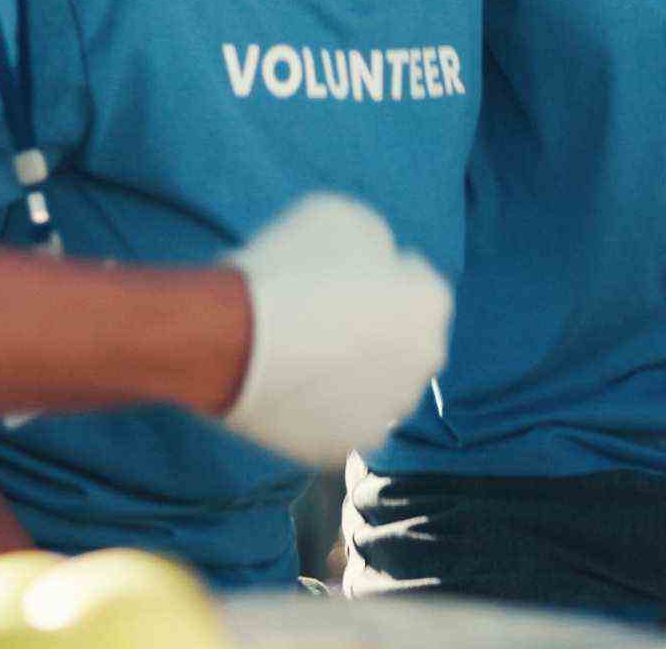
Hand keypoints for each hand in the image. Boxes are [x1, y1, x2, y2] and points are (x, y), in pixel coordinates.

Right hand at [220, 194, 453, 466]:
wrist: (233, 336)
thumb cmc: (290, 265)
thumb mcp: (344, 218)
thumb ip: (375, 243)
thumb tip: (375, 264)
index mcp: (432, 303)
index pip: (415, 280)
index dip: (380, 271)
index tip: (345, 273)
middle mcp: (424, 360)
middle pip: (403, 337)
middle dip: (378, 326)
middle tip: (328, 314)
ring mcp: (386, 410)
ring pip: (378, 385)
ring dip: (358, 372)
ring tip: (309, 352)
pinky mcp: (346, 447)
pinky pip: (343, 422)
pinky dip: (327, 410)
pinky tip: (297, 387)